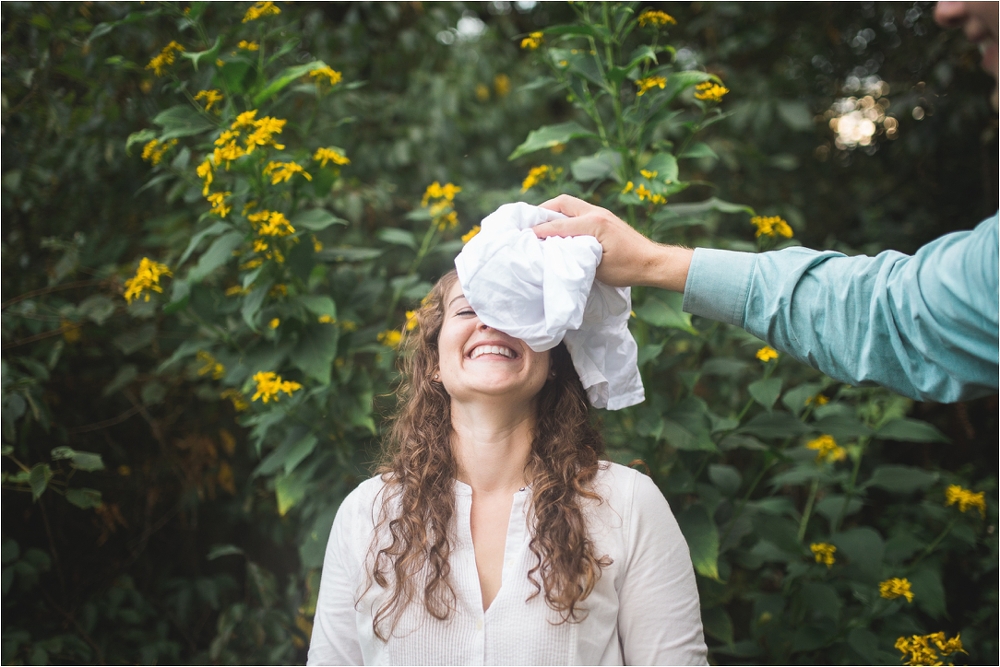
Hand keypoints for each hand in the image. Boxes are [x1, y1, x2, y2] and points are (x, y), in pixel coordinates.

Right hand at [533, 194, 692, 291]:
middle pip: (562, 202)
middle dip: (542, 210)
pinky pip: (578, 210)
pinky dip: (564, 216)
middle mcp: (597, 212)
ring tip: (540, 224)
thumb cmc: (628, 268)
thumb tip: (554, 251)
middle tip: (529, 223)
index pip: (559, 225)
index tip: (523, 236)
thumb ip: (575, 256)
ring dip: (553, 211)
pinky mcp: (604, 217)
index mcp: (594, 223)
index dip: (539, 230)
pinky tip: (559, 228)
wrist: (652, 262)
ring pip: (570, 204)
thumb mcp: (597, 268)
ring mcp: (601, 213)